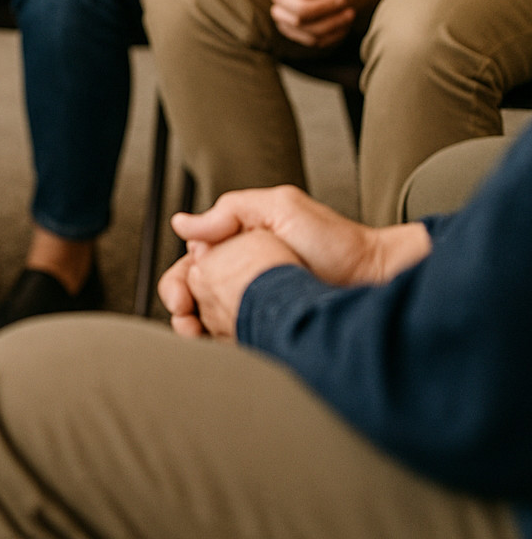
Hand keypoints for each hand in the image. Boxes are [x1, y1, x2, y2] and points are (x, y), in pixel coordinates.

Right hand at [157, 184, 430, 337]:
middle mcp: (242, 276)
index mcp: (237, 246)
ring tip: (198, 336)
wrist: (376, 275)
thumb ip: (230, 210)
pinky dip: (221, 346)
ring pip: (210, 321)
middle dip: (180, 309)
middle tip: (186, 320)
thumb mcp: (280, 207)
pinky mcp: (271, 330)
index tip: (180, 297)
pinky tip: (221, 347)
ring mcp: (256, 304)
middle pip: (194, 296)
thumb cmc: (336, 240)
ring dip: (195, 330)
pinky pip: (236, 340)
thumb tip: (182, 224)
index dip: (178, 282)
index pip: (191, 266)